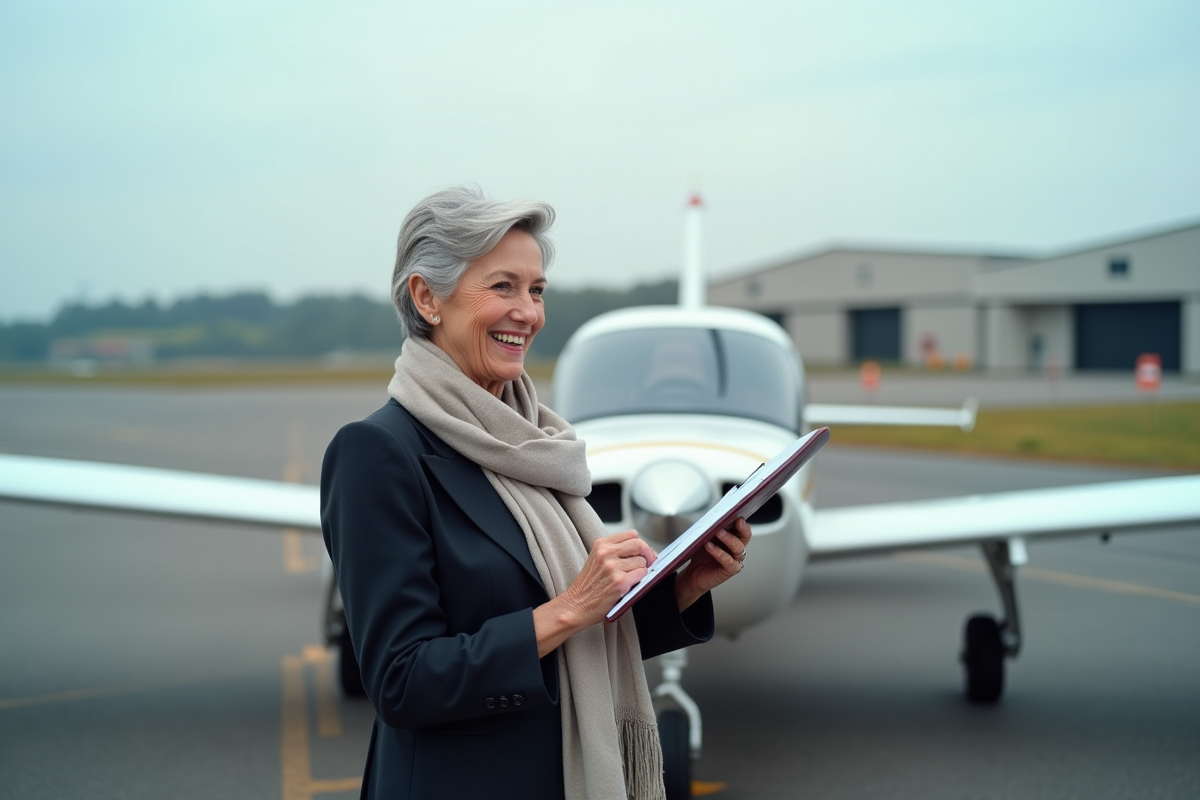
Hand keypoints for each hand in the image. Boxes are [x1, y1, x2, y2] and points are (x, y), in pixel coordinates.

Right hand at [532, 530, 656, 655]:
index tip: (643, 553)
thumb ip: (616, 552)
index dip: (641, 544)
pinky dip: (641, 580)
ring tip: (631, 579)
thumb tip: (644, 551)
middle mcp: (606, 552)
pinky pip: (642, 575)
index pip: (632, 534)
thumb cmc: (588, 587)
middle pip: (639, 544)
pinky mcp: (619, 582)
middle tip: (649, 564)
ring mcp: (612, 567)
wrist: (575, 606)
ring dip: (642, 571)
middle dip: (648, 554)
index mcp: (601, 544)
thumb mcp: (597, 560)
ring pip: (642, 561)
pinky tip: (630, 585)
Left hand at [675, 517, 750, 610]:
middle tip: (736, 521)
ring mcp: (735, 560)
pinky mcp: (730, 570)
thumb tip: (712, 518)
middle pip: (745, 537)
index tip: (738, 514)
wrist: (693, 575)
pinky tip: (709, 546)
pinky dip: (719, 553)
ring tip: (718, 532)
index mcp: (733, 538)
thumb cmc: (700, 555)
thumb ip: (711, 530)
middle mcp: (736, 549)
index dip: (742, 522)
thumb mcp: (705, 538)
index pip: (742, 528)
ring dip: (729, 539)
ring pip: (738, 548)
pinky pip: (728, 561)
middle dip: (742, 528)